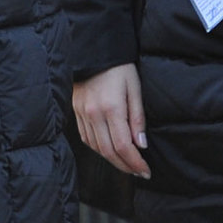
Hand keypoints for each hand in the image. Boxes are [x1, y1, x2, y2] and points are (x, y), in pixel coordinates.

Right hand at [73, 64, 150, 178]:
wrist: (93, 50)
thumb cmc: (119, 68)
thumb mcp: (135, 88)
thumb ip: (137, 117)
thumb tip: (141, 144)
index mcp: (111, 108)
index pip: (122, 145)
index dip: (135, 162)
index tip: (145, 170)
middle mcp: (93, 114)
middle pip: (108, 151)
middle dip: (125, 166)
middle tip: (138, 172)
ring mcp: (82, 113)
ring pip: (96, 147)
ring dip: (112, 160)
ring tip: (126, 164)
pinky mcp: (76, 111)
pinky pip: (86, 138)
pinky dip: (98, 148)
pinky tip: (109, 150)